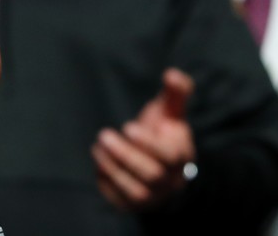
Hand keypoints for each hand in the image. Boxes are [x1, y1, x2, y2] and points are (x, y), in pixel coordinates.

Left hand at [93, 68, 196, 211]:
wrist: (165, 172)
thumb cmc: (164, 134)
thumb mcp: (171, 113)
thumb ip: (174, 93)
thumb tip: (172, 73)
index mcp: (180, 157)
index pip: (168, 156)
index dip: (148, 144)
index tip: (128, 126)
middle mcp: (169, 181)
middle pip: (151, 175)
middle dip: (125, 155)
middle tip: (104, 134)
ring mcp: (152, 197)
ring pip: (135, 191)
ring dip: (113, 169)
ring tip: (97, 147)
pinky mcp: (133, 206)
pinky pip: (120, 201)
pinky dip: (107, 185)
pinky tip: (99, 164)